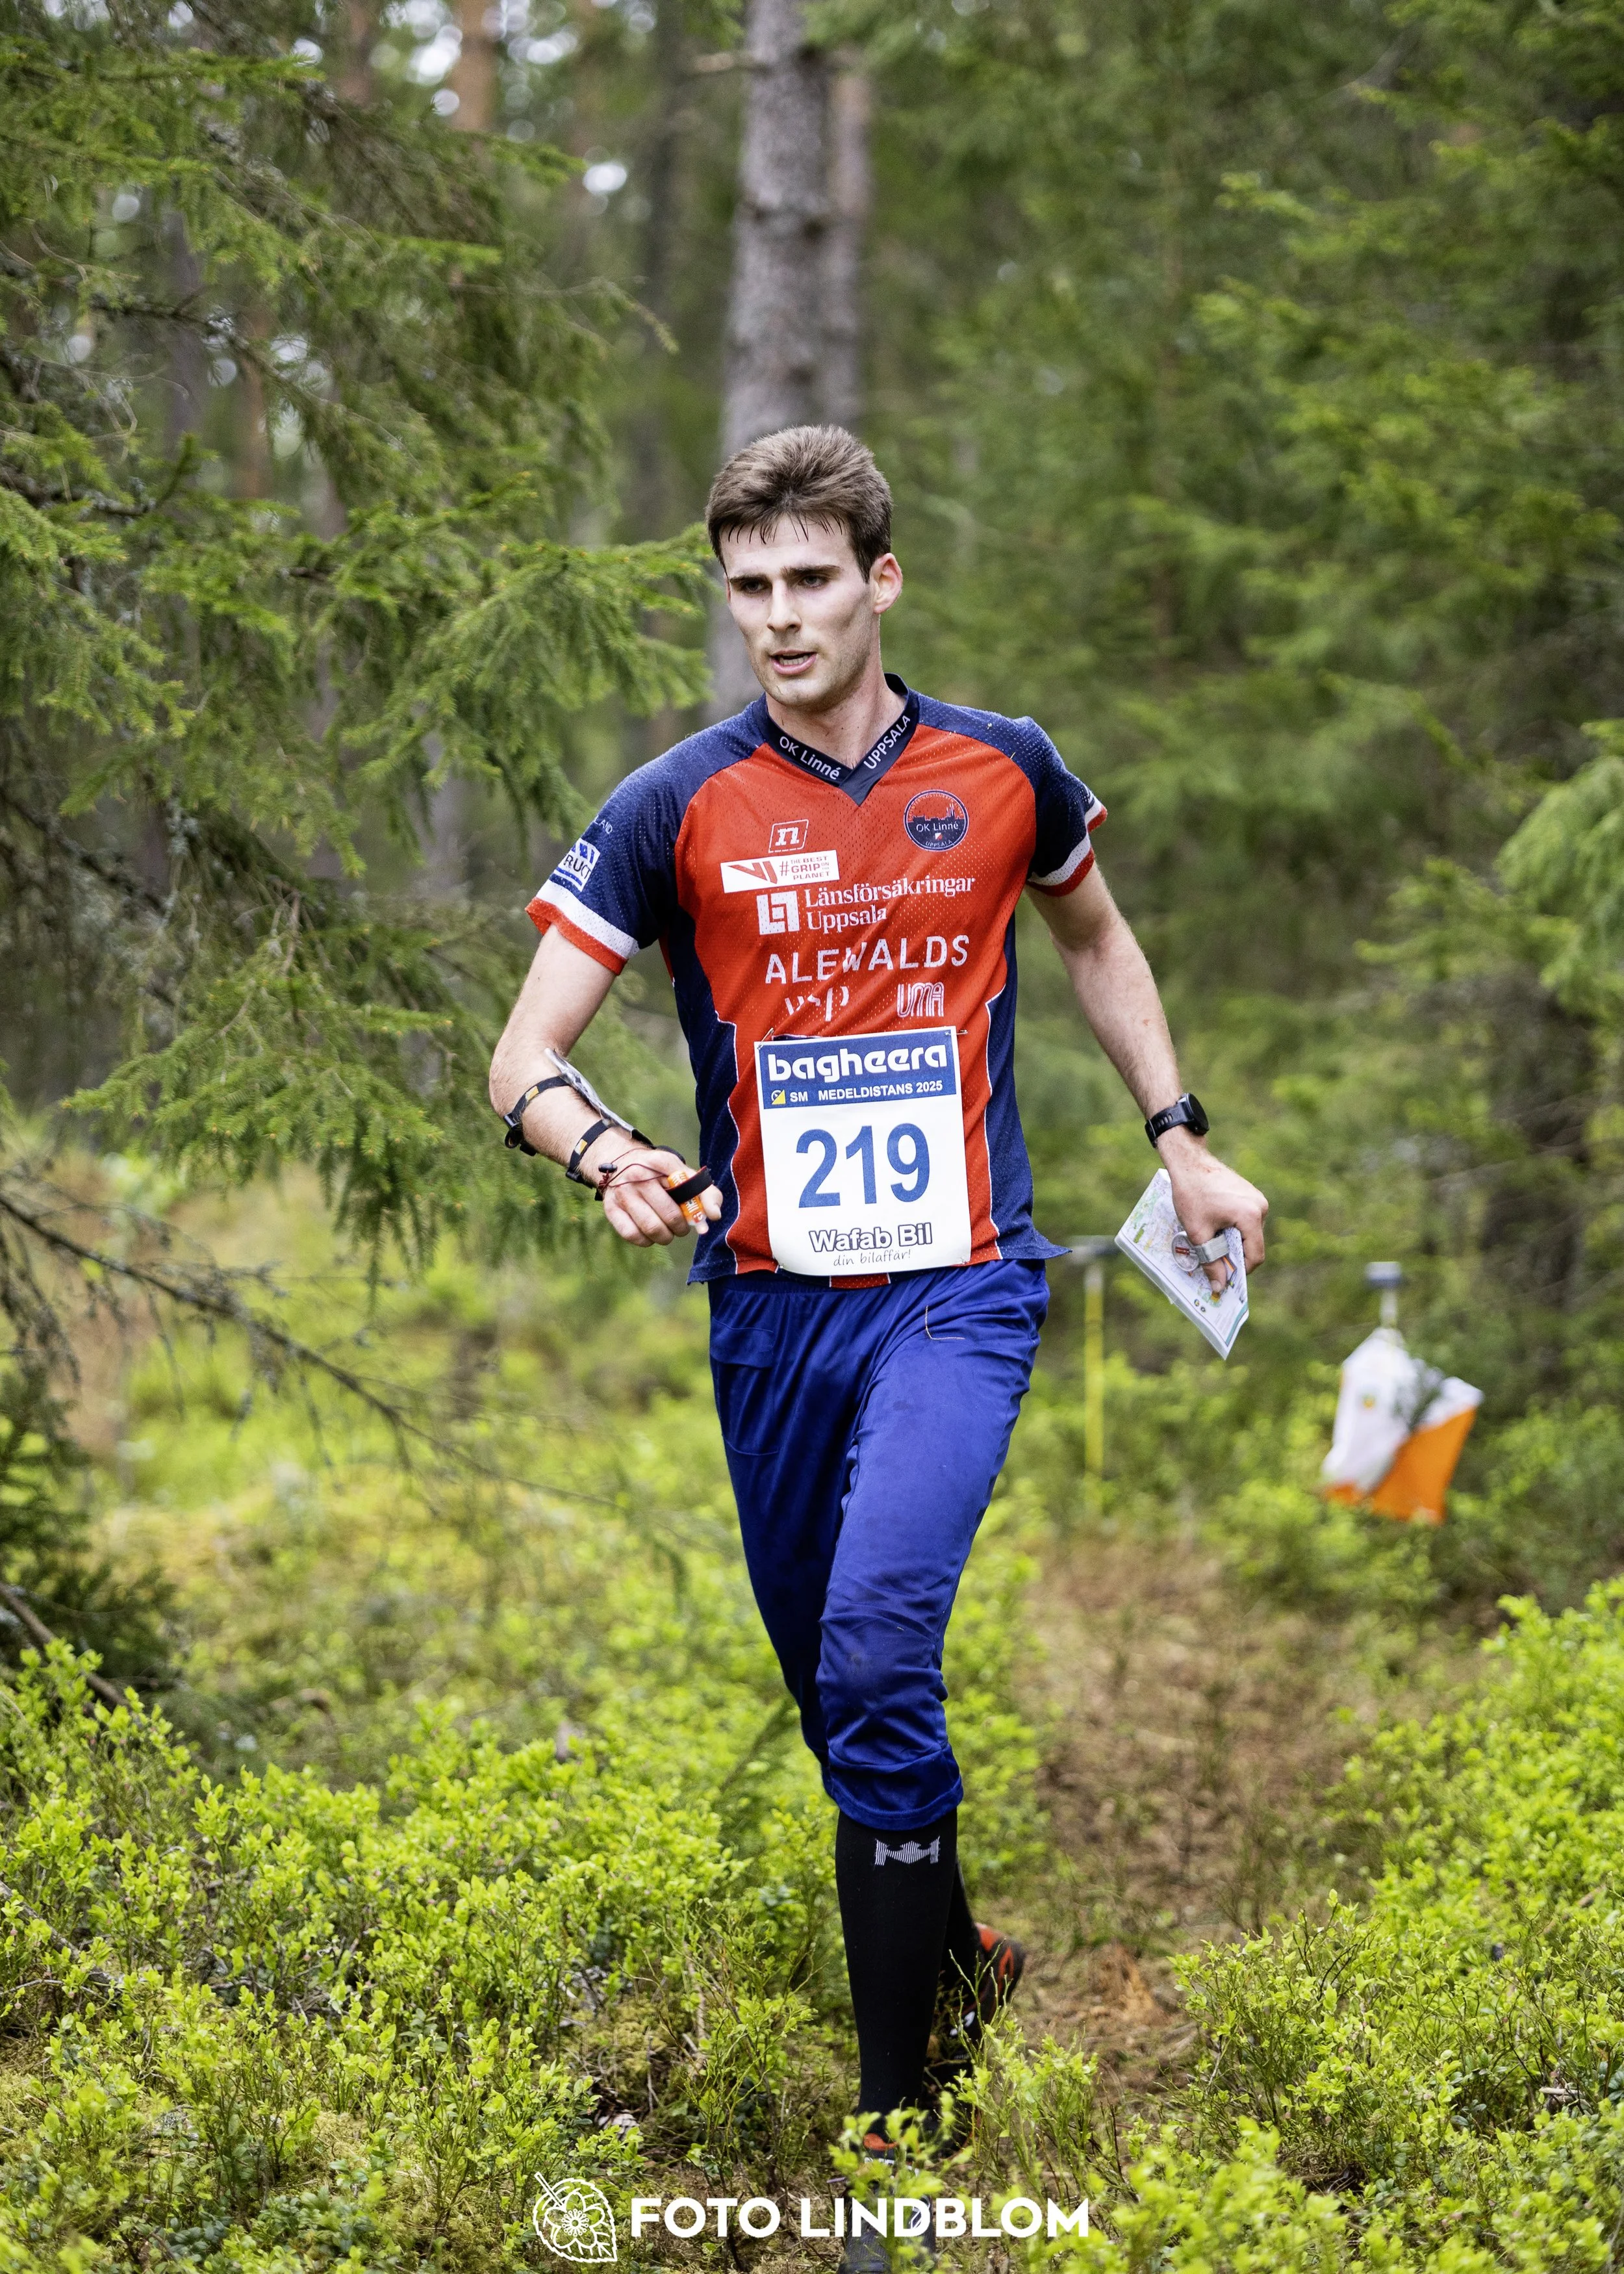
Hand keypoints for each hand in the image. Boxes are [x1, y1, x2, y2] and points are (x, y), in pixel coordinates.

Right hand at [595, 1146, 722, 1247]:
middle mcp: (639, 1176)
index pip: (688, 1189)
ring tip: (667, 1233)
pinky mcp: (611, 1208)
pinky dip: (645, 1241)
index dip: (699, 1211)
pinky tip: (649, 1235)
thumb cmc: (659, 1174)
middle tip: (681, 1229)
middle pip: (670, 1215)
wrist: (619, 1162)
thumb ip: (705, 1192)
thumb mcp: (681, 1172)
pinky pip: (632, 1235)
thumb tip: (714, 1216)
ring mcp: (623, 1193)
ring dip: (665, 1237)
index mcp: (662, 1162)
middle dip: (681, 1229)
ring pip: (651, 1228)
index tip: (702, 1223)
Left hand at [1158, 1130, 1267, 1289]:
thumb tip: (1219, 1287)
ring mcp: (1257, 1198)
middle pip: (1253, 1244)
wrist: (1189, 1162)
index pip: (1255, 1256)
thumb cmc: (1191, 1195)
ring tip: (1210, 1237)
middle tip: (1213, 1260)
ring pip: (1249, 1233)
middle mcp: (1260, 1207)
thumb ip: (1211, 1262)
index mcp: (1251, 1216)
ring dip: (1232, 1241)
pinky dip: (1233, 1228)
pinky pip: (1246, 1220)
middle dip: (1234, 1255)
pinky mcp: (1250, 1194)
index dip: (1240, 1271)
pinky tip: (1214, 1224)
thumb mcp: (1198, 1233)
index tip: (1223, 1278)